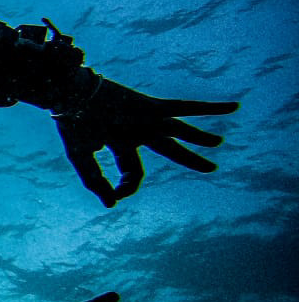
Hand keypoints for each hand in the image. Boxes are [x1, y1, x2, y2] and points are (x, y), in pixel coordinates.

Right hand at [55, 78, 237, 206]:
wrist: (69, 94)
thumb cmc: (72, 125)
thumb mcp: (82, 158)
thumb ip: (96, 182)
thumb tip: (111, 206)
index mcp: (121, 142)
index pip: (134, 171)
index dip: (127, 187)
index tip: (116, 197)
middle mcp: (138, 130)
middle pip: (170, 149)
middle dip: (189, 159)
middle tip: (210, 168)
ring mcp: (147, 118)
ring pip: (181, 130)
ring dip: (200, 138)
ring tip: (219, 143)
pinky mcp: (153, 106)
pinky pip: (186, 107)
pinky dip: (209, 108)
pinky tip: (233, 108)